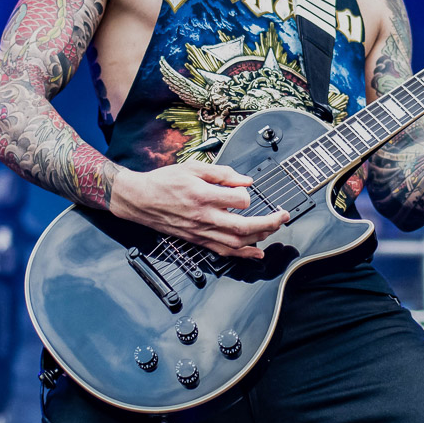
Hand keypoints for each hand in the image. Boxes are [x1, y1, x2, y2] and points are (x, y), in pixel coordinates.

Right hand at [109, 160, 289, 258]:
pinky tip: (257, 252)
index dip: (248, 194)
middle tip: (284, 215)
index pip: (239, 200)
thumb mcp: (193, 168)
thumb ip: (222, 173)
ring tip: (275, 229)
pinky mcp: (197, 240)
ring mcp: (201, 232)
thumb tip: (247, 180)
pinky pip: (224, 251)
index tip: (246, 189)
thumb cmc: (164, 181)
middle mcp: (204, 217)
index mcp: (203, 195)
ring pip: (237, 242)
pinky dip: (243, 254)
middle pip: (244, 226)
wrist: (140, 199)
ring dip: (260, 238)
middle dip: (270, 223)